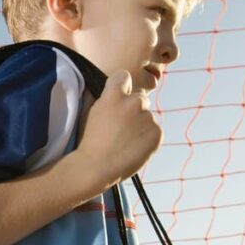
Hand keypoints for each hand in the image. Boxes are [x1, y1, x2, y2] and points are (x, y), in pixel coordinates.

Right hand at [76, 70, 162, 185]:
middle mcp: (133, 102)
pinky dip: (147, 139)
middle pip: (140, 98)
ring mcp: (147, 118)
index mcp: (114, 95)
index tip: (119, 96)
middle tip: (120, 127)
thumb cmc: (87, 142)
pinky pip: (154, 132)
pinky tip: (133, 149)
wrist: (96, 168)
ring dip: (140, 125)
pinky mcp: (157, 133)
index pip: (123, 76)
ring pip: (147, 117)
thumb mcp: (87, 113)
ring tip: (124, 142)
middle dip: (133, 108)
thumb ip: (97, 96)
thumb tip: (100, 87)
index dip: (121, 86)